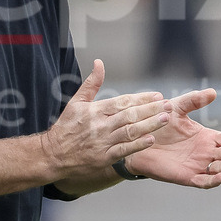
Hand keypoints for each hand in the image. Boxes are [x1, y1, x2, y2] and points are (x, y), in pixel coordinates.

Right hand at [43, 59, 170, 180]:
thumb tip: (99, 63)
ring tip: (164, 119)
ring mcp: (102, 142)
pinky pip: (124, 150)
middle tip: (167, 106)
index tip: (157, 95)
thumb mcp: (76, 102)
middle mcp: (100, 125)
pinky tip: (151, 140)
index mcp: (94, 110)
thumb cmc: (66, 127)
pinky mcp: (104, 157)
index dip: (141, 98)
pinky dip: (138, 145)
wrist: (53, 154)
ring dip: (149, 125)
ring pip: (130, 132)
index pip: (122, 101)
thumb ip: (91, 83)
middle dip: (151, 110)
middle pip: (130, 115)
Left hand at [124, 88, 220, 188]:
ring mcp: (198, 166)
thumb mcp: (177, 108)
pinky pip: (205, 182)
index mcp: (207, 137)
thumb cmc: (157, 123)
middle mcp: (206, 153)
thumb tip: (213, 92)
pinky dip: (215, 180)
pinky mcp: (187, 177)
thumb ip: (193, 100)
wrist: (137, 139)